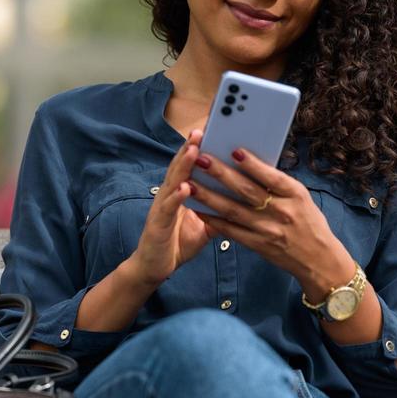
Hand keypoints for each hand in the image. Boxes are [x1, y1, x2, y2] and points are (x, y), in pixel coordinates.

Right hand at [126, 129, 211, 287]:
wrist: (154, 267)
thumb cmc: (177, 243)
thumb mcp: (204, 225)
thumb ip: (218, 211)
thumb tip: (241, 202)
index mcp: (179, 193)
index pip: (189, 166)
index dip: (197, 148)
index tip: (209, 130)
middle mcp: (168, 195)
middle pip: (179, 167)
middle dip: (189, 147)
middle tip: (201, 130)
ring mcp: (161, 208)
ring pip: (172, 181)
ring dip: (182, 165)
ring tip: (193, 149)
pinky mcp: (157, 223)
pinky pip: (167, 208)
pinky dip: (176, 197)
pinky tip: (184, 188)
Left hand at [189, 147, 354, 298]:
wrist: (318, 260)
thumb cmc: (309, 222)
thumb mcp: (301, 198)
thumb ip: (278, 184)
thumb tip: (249, 163)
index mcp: (295, 195)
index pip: (272, 177)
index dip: (253, 164)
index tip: (234, 150)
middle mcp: (282, 212)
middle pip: (247, 191)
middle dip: (222, 174)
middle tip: (201, 160)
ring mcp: (268, 230)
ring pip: (233, 211)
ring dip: (209, 197)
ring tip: (191, 185)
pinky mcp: (258, 245)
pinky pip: (231, 231)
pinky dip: (214, 220)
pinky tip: (199, 210)